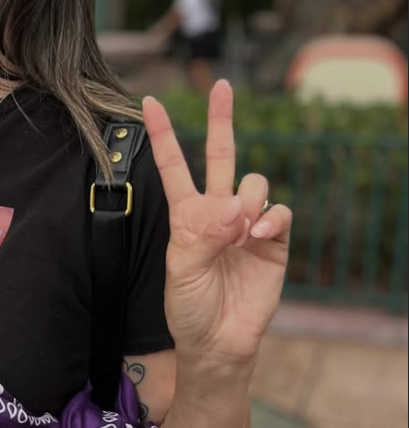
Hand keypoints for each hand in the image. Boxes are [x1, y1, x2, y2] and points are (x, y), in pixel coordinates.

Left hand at [143, 80, 291, 367]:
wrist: (218, 341)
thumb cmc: (189, 307)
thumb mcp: (182, 271)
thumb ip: (203, 237)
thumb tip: (233, 208)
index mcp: (186, 215)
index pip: (173, 166)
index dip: (163, 135)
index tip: (148, 103)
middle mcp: (218, 211)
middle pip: (222, 156)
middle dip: (222, 120)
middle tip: (221, 86)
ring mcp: (248, 223)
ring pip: (253, 182)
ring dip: (246, 200)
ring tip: (237, 233)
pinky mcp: (274, 240)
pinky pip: (279, 211)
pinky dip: (270, 217)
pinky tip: (257, 235)